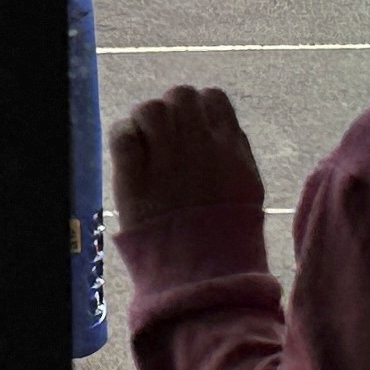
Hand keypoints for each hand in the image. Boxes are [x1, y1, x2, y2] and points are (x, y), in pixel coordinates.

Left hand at [110, 83, 262, 231]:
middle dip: (171, 110)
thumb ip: (233, 149)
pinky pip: (122, 133)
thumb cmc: (230, 235)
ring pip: (149, 108)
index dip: (199, 108)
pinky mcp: (134, 176)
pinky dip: (123, 138)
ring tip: (147, 146)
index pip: (212, 97)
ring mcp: (166, 158)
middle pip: (180, 95)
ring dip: (144, 121)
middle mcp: (200, 145)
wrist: (206, 274)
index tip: (193, 129)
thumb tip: (216, 122)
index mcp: (231, 148)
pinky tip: (130, 156)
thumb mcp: (247, 187)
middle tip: (166, 137)